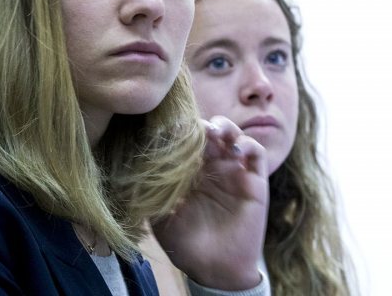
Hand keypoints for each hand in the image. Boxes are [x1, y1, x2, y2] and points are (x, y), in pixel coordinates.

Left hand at [152, 115, 268, 290]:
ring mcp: (233, 172)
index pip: (186, 137)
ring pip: (233, 134)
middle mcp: (211, 166)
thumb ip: (151, 189)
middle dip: (201, 123)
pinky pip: (255, 153)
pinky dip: (247, 144)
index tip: (169, 126)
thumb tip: (136, 163)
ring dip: (225, 126)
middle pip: (209, 129)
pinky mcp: (254, 182)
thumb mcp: (159, 213)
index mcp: (188, 170)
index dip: (180, 128)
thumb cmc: (184, 242)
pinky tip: (235, 150)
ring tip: (215, 133)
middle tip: (194, 128)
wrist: (214, 269)